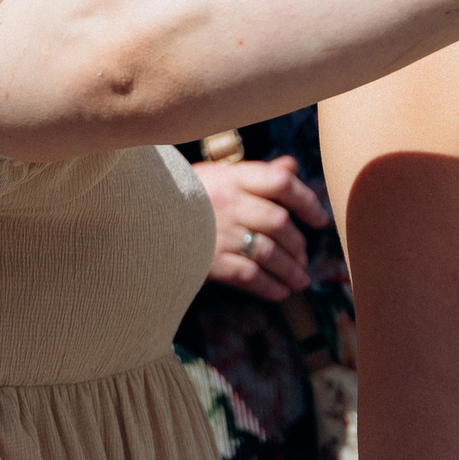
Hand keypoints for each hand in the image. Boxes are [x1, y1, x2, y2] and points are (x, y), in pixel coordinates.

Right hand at [196, 155, 330, 297]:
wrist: (139, 218)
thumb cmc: (184, 195)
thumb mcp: (217, 174)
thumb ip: (256, 173)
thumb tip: (291, 167)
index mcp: (232, 177)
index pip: (281, 183)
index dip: (306, 200)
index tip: (319, 219)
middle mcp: (229, 203)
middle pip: (279, 222)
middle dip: (298, 244)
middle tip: (304, 257)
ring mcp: (219, 232)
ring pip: (269, 252)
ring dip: (291, 270)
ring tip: (300, 280)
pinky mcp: (208, 261)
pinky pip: (249, 276)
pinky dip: (269, 286)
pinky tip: (280, 293)